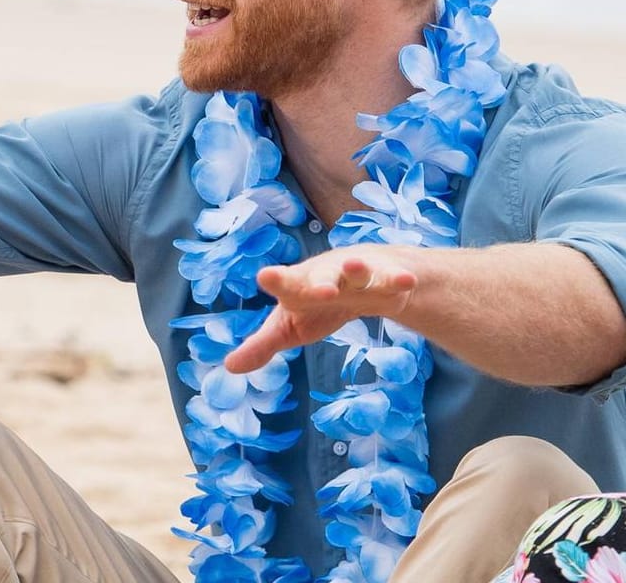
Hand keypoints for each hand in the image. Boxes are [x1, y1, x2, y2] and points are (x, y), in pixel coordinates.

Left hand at [224, 244, 418, 373]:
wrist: (361, 273)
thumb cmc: (317, 302)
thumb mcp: (289, 327)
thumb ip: (261, 346)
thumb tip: (229, 367)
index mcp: (298, 286)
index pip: (284, 283)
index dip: (276, 280)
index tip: (265, 276)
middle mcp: (325, 275)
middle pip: (321, 277)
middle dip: (320, 282)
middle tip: (320, 290)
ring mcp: (356, 274)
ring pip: (357, 271)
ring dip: (356, 270)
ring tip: (355, 267)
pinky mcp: (385, 278)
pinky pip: (393, 279)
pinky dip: (398, 280)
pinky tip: (405, 281)